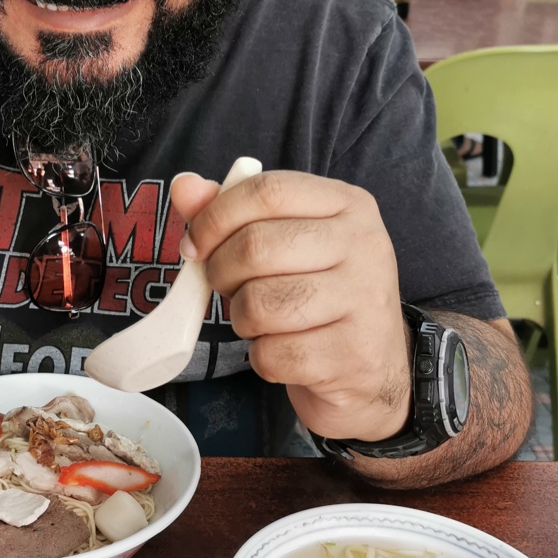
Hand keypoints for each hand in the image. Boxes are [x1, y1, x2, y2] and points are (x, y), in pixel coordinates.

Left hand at [170, 170, 410, 442]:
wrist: (372, 370)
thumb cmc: (317, 295)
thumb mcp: (283, 243)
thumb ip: (231, 212)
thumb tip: (184, 187)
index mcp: (348, 204)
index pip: (266, 191)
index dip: (215, 217)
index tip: (195, 245)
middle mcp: (365, 245)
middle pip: (255, 247)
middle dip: (221, 273)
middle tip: (228, 287)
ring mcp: (364, 300)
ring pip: (258, 304)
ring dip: (242, 318)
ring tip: (261, 319)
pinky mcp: (352, 354)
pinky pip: (272, 353)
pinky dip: (263, 357)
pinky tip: (285, 351)